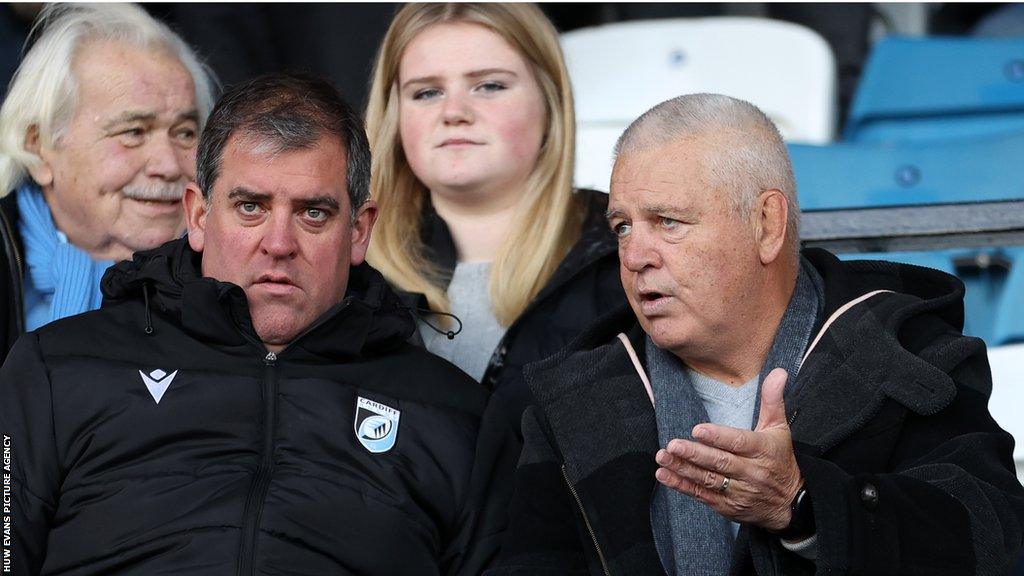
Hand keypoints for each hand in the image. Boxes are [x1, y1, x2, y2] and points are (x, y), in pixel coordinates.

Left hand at [654, 367, 802, 530]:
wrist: (790, 504)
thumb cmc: (780, 459)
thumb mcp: (780, 428)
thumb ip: (772, 399)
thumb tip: (778, 372)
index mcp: (763, 450)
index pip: (740, 443)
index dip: (719, 437)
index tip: (698, 430)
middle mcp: (751, 472)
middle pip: (720, 463)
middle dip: (695, 454)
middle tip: (673, 445)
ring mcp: (739, 491)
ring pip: (708, 480)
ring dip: (683, 469)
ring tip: (663, 457)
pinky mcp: (727, 506)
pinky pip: (702, 495)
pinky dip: (682, 486)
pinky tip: (665, 475)